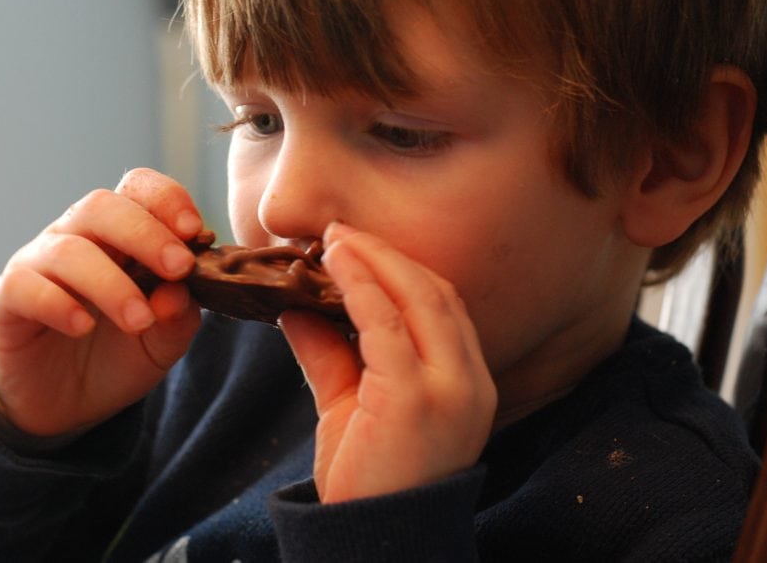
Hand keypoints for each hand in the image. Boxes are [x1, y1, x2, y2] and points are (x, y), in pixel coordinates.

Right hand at [0, 168, 203, 437]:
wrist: (67, 405)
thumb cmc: (119, 355)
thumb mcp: (164, 341)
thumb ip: (179, 315)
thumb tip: (180, 292)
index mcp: (121, 235)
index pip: (138, 190)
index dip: (167, 199)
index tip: (197, 232)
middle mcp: (77, 237)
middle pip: (102, 206)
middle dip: (146, 234)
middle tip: (179, 268)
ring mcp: (38, 265)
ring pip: (68, 250)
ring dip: (111, 283)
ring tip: (140, 320)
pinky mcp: (6, 300)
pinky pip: (24, 286)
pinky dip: (57, 304)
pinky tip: (83, 327)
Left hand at [279, 223, 496, 502]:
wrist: (371, 544)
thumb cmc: (368, 482)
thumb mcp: (352, 409)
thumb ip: (331, 357)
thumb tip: (295, 310)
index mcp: (468, 384)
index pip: (445, 307)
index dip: (403, 270)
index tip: (360, 249)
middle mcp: (471, 383)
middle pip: (436, 292)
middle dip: (388, 256)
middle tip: (341, 234)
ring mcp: (450, 390)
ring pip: (418, 298)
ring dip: (373, 262)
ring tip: (334, 241)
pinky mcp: (415, 399)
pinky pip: (388, 326)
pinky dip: (360, 288)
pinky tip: (333, 268)